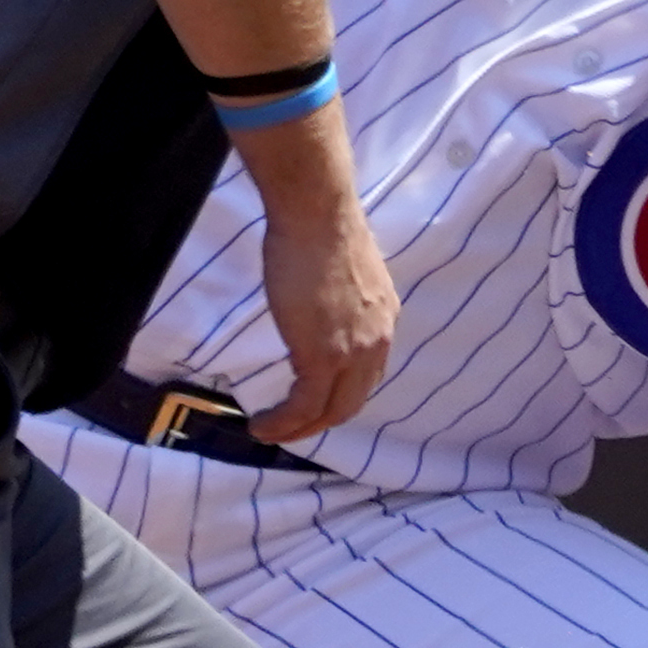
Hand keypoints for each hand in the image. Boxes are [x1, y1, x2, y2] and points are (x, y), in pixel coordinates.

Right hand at [250, 184, 398, 439]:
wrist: (317, 216)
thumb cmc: (320, 231)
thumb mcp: (343, 275)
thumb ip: (339, 302)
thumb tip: (318, 307)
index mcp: (385, 321)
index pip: (367, 375)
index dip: (338, 395)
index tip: (309, 401)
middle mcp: (378, 342)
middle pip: (352, 402)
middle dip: (318, 422)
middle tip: (287, 428)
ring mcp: (353, 353)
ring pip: (329, 411)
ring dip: (295, 429)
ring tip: (267, 431)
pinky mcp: (323, 358)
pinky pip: (304, 407)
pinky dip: (282, 423)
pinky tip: (262, 424)